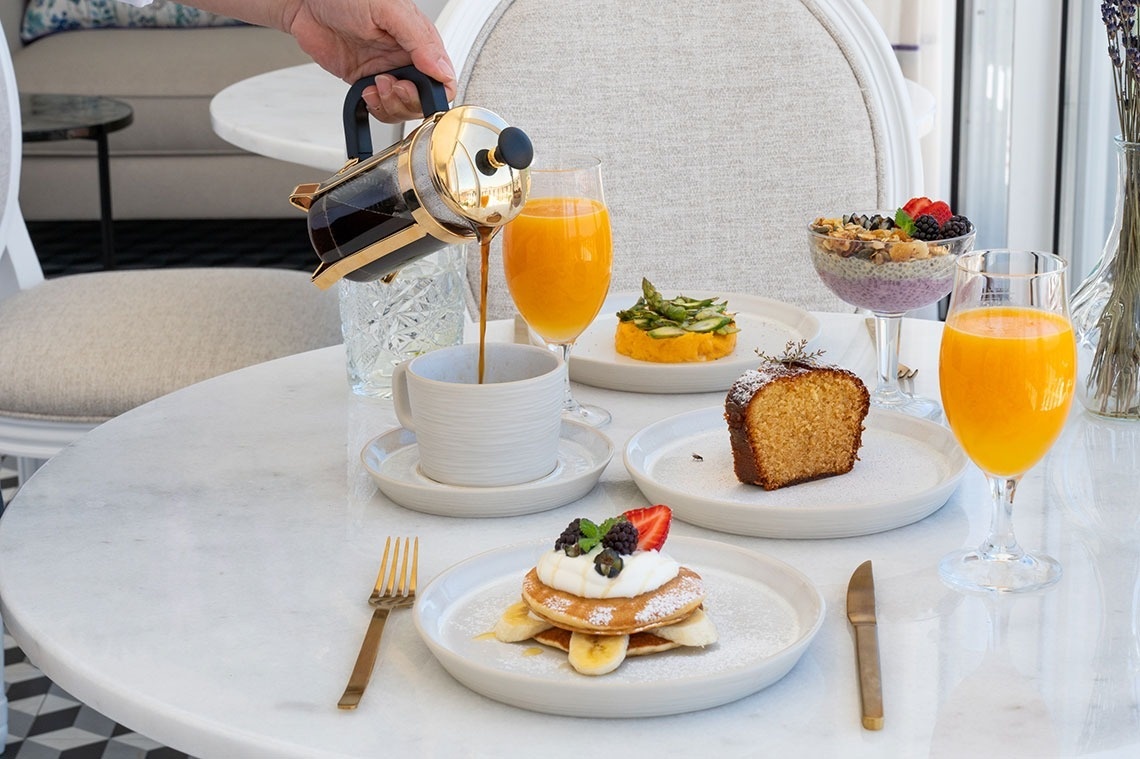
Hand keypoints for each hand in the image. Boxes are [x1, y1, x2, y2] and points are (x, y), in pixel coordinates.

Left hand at [283, 0, 456, 121]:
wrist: (306, 3)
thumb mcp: (389, 10)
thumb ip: (420, 40)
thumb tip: (441, 70)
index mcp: (420, 41)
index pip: (443, 79)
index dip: (433, 93)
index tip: (412, 87)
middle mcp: (406, 58)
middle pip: (423, 99)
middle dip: (407, 100)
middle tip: (390, 84)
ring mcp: (386, 71)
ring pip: (402, 107)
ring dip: (390, 105)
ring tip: (375, 85)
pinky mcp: (366, 81)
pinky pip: (380, 107)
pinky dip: (375, 107)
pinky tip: (366, 92)